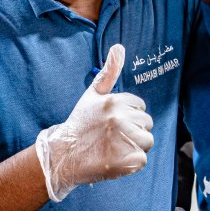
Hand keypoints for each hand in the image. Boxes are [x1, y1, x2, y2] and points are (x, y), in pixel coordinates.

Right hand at [34, 44, 153, 201]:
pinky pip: (142, 160)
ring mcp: (121, 140)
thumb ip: (108, 72)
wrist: (62, 156)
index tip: (111, 123)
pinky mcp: (123, 161)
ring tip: (114, 148)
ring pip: (147, 141)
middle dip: (133, 131)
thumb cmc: (81, 123)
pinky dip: (131, 163)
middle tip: (112, 137)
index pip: (141, 107)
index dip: (128, 116)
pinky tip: (115, 160)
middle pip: (146, 124)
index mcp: (114, 102)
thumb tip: (119, 47)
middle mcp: (119, 119)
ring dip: (134, 147)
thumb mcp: (92, 95)